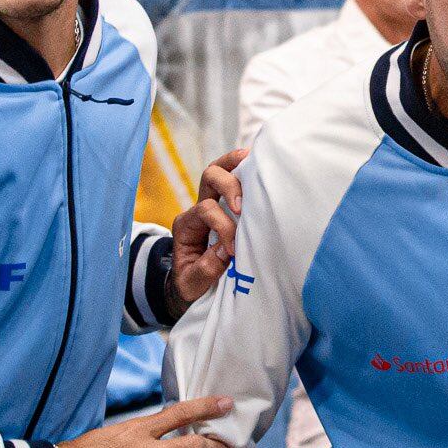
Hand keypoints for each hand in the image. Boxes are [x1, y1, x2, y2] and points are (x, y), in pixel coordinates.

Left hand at [168, 148, 245, 309]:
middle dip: (228, 184)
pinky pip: (233, 181)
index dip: (223, 226)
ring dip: (236, 164)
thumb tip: (226, 249)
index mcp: (186, 226)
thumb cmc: (191, 285)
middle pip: (208, 177)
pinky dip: (245, 172)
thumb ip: (206, 269)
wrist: (189, 287)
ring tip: (254, 159)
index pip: (205, 211)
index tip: (234, 250)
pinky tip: (260, 169)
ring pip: (219, 171)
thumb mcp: (192, 284)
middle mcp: (197, 210)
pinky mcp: (226, 208)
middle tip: (243, 205)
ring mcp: (212, 205)